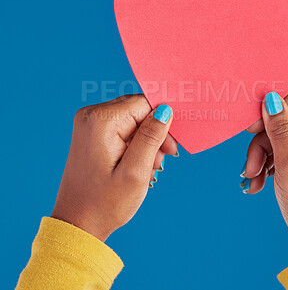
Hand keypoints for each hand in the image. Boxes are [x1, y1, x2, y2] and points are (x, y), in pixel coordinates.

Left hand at [51, 95, 176, 241]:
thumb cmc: (105, 203)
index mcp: (101, 121)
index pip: (143, 103)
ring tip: (148, 167)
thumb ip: (151, 137)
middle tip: (161, 160)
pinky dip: (135, 145)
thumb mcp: (135, 172)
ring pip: (133, 120)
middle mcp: (91, 116)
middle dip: (154, 133)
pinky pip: (123, 128)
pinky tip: (138, 165)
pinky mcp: (92, 133)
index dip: (161, 122)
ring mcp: (89, 124)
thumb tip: (165, 110)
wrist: (78, 223)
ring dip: (146, 141)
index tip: (169, 147)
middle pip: (138, 110)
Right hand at [243, 91, 287, 256]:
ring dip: (266, 156)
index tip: (249, 131)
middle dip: (264, 143)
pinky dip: (275, 161)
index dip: (269, 113)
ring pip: (286, 136)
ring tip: (254, 179)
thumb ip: (280, 128)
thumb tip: (271, 98)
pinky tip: (263, 179)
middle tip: (250, 168)